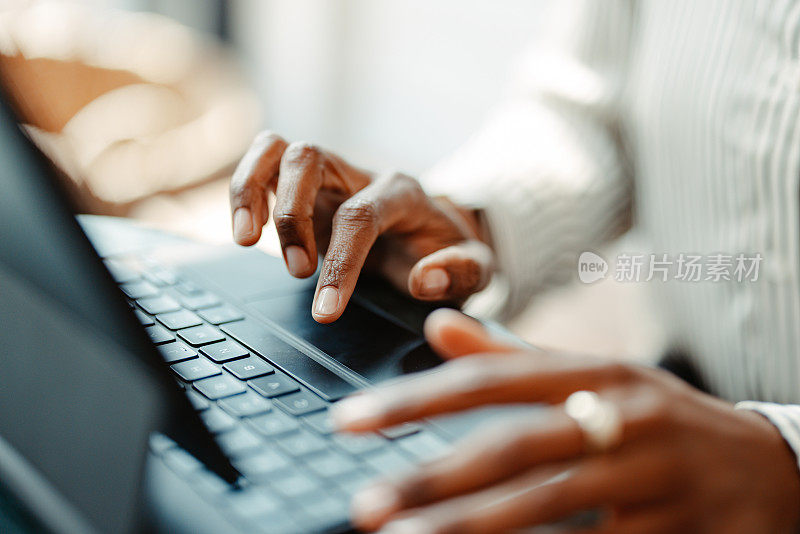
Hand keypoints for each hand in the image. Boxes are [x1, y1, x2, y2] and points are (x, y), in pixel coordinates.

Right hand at [229, 132, 493, 322]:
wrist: (436, 235)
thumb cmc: (449, 254)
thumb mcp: (476, 270)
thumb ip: (461, 273)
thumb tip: (424, 280)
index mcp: (404, 192)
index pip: (360, 215)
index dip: (339, 263)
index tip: (326, 310)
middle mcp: (361, 174)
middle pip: (310, 159)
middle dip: (292, 217)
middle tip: (298, 273)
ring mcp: (330, 175)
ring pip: (278, 148)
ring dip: (253, 189)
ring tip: (246, 239)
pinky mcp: (306, 187)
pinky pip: (265, 163)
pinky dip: (245, 189)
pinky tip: (245, 229)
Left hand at [332, 309, 799, 532]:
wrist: (767, 465)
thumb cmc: (660, 416)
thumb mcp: (594, 374)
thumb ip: (510, 356)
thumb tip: (436, 325)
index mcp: (595, 372)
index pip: (490, 381)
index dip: (417, 400)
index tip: (352, 421)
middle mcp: (622, 417)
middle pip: (513, 448)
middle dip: (434, 478)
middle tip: (366, 504)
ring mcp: (651, 478)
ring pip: (548, 507)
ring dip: (471, 528)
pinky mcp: (672, 531)